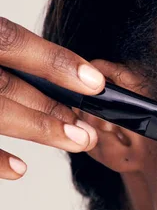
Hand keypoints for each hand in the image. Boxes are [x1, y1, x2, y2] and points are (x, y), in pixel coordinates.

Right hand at [0, 17, 105, 179]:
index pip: (8, 41)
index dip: (53, 61)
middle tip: (90, 128)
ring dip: (36, 128)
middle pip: (4, 85)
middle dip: (52, 108)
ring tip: (75, 141)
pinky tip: (20, 169)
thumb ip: (3, 49)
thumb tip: (57, 75)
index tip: (94, 82)